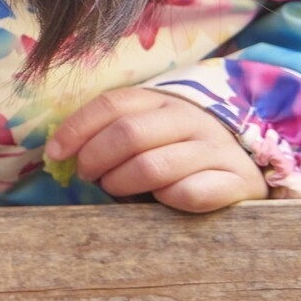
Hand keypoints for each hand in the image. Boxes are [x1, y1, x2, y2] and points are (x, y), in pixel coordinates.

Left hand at [46, 88, 268, 211]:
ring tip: (116, 188)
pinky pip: (189, 193)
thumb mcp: (146, 132)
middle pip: (128, 134)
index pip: (111, 105)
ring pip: (152, 166)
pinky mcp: (236, 180)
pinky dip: (165, 199)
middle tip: (88, 176)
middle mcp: (191, 119)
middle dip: (95, 159)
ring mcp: (216, 149)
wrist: (246, 168)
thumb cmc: (178, 152)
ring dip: (121, 183)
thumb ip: (110, 134)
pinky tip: (160, 199)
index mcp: (162, 101)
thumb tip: (58, 152)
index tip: (55, 153)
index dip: (76, 128)